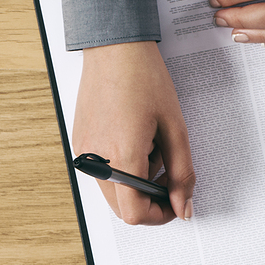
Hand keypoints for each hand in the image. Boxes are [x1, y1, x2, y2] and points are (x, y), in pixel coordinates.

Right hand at [73, 41, 193, 224]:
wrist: (115, 49)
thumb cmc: (143, 78)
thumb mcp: (174, 128)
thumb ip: (182, 172)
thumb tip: (184, 205)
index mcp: (122, 157)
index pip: (135, 214)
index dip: (160, 215)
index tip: (175, 202)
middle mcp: (96, 160)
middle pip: (122, 209)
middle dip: (149, 200)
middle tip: (168, 174)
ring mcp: (84, 153)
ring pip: (112, 193)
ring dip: (136, 183)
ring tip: (150, 147)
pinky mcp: (79, 144)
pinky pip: (102, 174)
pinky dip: (122, 168)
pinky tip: (134, 139)